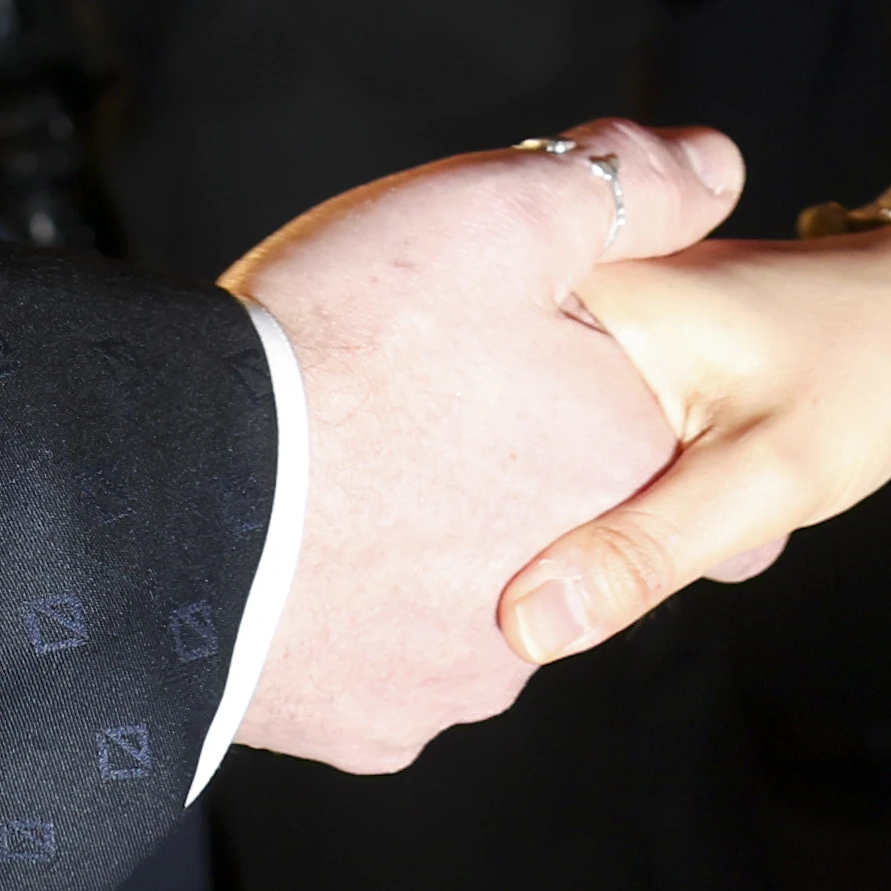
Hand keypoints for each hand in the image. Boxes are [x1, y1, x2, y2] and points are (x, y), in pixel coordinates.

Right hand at [224, 120, 742, 763]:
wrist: (171, 490)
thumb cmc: (346, 341)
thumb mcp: (502, 213)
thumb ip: (630, 185)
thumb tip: (718, 165)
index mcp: (618, 467)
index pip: (630, 416)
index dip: (566, 361)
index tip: (499, 341)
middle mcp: (567, 597)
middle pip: (548, 510)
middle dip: (494, 457)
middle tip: (405, 396)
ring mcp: (466, 676)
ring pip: (465, 592)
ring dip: (421, 540)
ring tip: (340, 465)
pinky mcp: (372, 725)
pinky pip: (376, 657)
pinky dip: (348, 607)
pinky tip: (302, 548)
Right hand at [505, 215, 890, 663]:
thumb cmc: (860, 372)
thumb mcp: (764, 475)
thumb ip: (646, 549)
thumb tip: (524, 629)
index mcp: (574, 295)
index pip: (465, 420)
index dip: (470, 519)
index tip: (496, 583)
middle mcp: (554, 296)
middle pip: (488, 451)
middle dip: (537, 528)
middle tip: (648, 538)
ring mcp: (571, 323)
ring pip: (523, 460)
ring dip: (564, 516)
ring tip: (656, 523)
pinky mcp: (593, 355)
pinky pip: (557, 445)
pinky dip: (588, 493)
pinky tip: (637, 511)